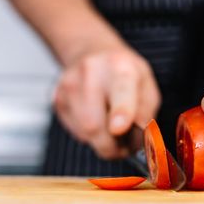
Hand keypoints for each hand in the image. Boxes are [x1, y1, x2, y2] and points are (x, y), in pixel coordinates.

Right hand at [54, 44, 160, 158]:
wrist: (94, 55)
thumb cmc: (124, 75)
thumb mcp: (147, 88)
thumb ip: (144, 114)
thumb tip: (138, 140)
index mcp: (120, 66)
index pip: (120, 91)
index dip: (120, 112)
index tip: (119, 128)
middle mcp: (91, 72)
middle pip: (95, 124)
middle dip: (111, 146)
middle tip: (124, 148)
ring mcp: (69, 85)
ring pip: (84, 132)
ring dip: (101, 141)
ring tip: (111, 130)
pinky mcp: (57, 99)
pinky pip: (76, 131)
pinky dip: (89, 135)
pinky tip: (96, 119)